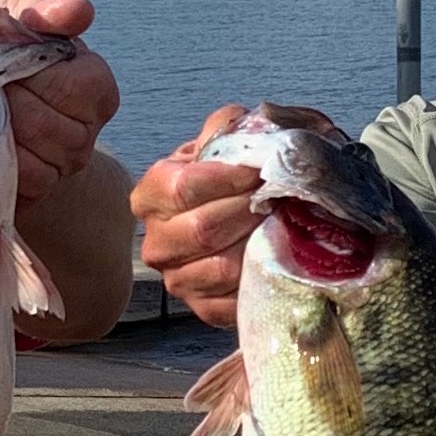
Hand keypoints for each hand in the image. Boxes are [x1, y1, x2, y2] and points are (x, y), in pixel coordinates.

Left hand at [0, 0, 118, 209]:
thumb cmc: (3, 50)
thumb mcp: (19, 20)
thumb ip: (47, 10)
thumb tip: (80, 9)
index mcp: (96, 84)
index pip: (73, 87)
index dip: (30, 75)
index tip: (1, 59)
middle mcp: (89, 129)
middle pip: (47, 124)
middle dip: (6, 103)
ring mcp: (67, 164)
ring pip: (34, 155)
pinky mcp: (40, 189)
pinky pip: (21, 180)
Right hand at [128, 103, 264, 330]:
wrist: (249, 212)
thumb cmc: (236, 173)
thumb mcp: (229, 138)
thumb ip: (230, 126)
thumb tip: (248, 133)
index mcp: (150, 195)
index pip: (182, 187)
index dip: (228, 178)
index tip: (261, 170)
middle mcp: (156, 242)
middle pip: (202, 229)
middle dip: (249, 211)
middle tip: (280, 196)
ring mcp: (177, 280)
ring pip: (222, 267)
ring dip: (260, 244)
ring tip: (284, 224)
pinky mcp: (204, 309)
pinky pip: (234, 301)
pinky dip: (262, 278)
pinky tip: (279, 256)